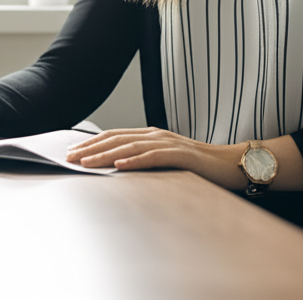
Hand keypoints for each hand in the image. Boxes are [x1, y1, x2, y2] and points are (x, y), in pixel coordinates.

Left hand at [65, 127, 248, 190]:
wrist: (233, 164)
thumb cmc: (199, 166)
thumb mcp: (166, 160)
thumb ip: (145, 160)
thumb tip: (117, 167)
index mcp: (151, 135)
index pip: (114, 136)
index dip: (91, 142)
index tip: (71, 151)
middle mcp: (157, 135)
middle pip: (117, 139)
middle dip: (91, 148)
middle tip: (69, 157)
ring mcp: (169, 143)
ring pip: (130, 147)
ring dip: (105, 155)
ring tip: (86, 162)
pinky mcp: (181, 156)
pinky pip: (153, 157)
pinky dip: (134, 161)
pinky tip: (119, 167)